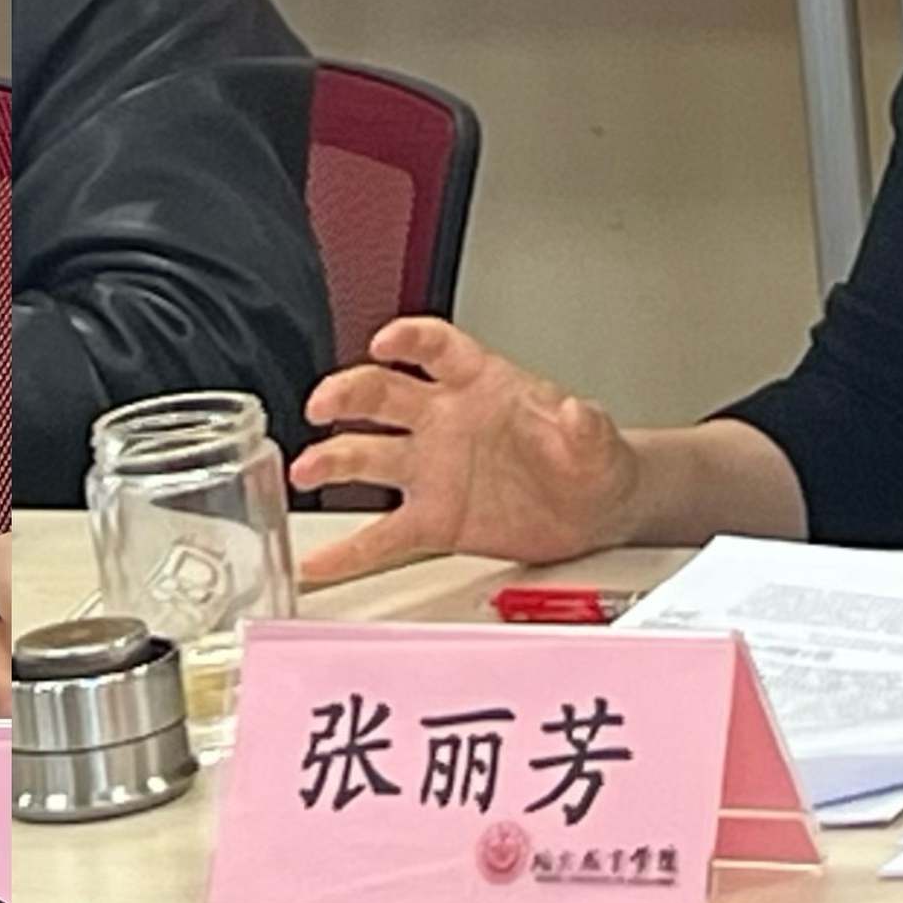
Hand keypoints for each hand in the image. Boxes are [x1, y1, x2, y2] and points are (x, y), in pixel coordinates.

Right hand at [287, 319, 647, 590]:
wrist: (594, 510)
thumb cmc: (588, 461)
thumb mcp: (596, 441)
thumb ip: (583, 427)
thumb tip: (575, 412)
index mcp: (480, 386)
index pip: (436, 350)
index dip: (409, 341)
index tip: (387, 344)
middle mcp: (444, 422)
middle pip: (382, 395)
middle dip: (347, 395)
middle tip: (323, 405)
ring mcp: (432, 471)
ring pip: (368, 457)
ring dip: (332, 461)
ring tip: (306, 472)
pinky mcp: (433, 520)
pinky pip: (383, 535)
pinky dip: (349, 550)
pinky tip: (319, 561)